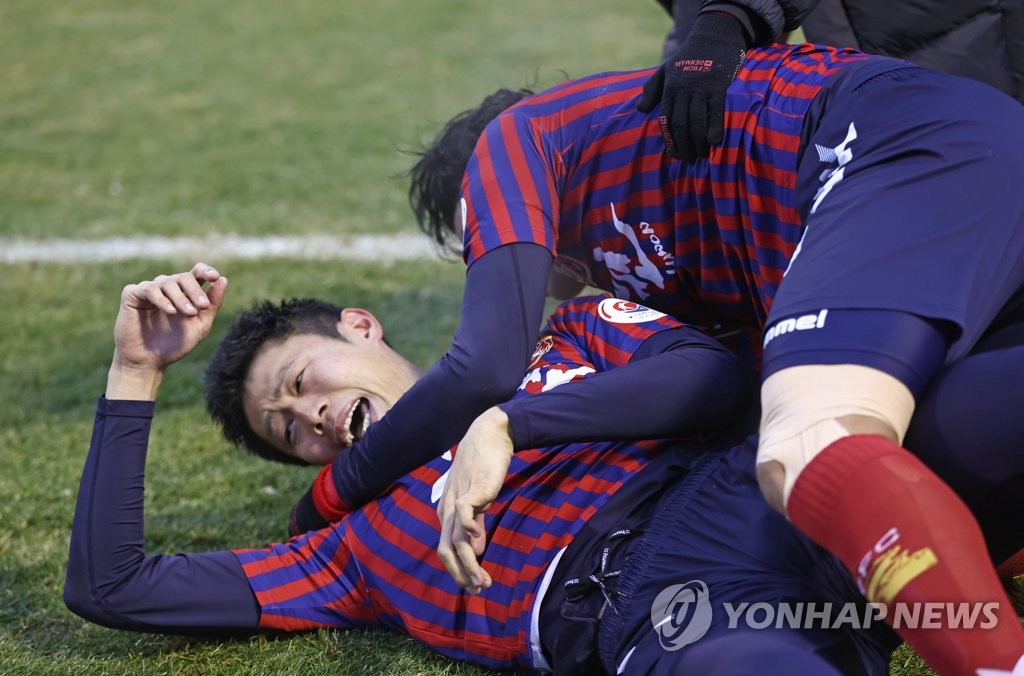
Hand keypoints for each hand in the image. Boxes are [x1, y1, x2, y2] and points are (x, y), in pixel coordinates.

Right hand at [107, 263, 227, 399]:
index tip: (215, 277)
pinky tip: (170, 311)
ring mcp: (149, 289)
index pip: (196, 272)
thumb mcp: (200, 325)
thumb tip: (223, 279)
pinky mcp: (132, 295)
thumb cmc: (175, 344)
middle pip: (183, 277)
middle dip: (195, 291)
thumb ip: (212, 304)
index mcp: (184, 292)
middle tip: (203, 306)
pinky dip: (162, 300)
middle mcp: (167, 287)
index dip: (206, 271)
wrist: (149, 362)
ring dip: (181, 298)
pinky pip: (148, 290)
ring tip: (189, 313)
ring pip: (167, 283)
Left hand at [436, 407, 513, 593]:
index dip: (458, 571)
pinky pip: (464, 513)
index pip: (447, 549)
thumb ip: (476, 524)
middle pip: (446, 550)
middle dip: (460, 574)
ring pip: (456, 540)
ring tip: (482, 580)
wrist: (489, 436)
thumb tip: (475, 550)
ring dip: (468, 564)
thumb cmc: (483, 466)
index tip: (475, 586)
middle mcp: (448, 510)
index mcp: (447, 513)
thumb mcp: (478, 500)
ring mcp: (459, 500)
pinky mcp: (473, 490)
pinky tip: (479, 541)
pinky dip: (469, 530)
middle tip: (477, 590)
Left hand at [636, 11, 747, 161]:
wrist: (714, 34)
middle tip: (688, 160)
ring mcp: (701, 87)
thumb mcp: (666, 69)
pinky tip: (715, 141)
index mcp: (669, 89)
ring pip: (696, 120)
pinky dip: (715, 127)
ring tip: (701, 155)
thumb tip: (640, 110)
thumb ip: (652, 89)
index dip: (669, 140)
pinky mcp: (718, 85)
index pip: (666, 120)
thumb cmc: (689, 55)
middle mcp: (683, 90)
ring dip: (698, 142)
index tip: (673, 154)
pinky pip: (716, 110)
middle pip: (680, 124)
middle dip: (683, 146)